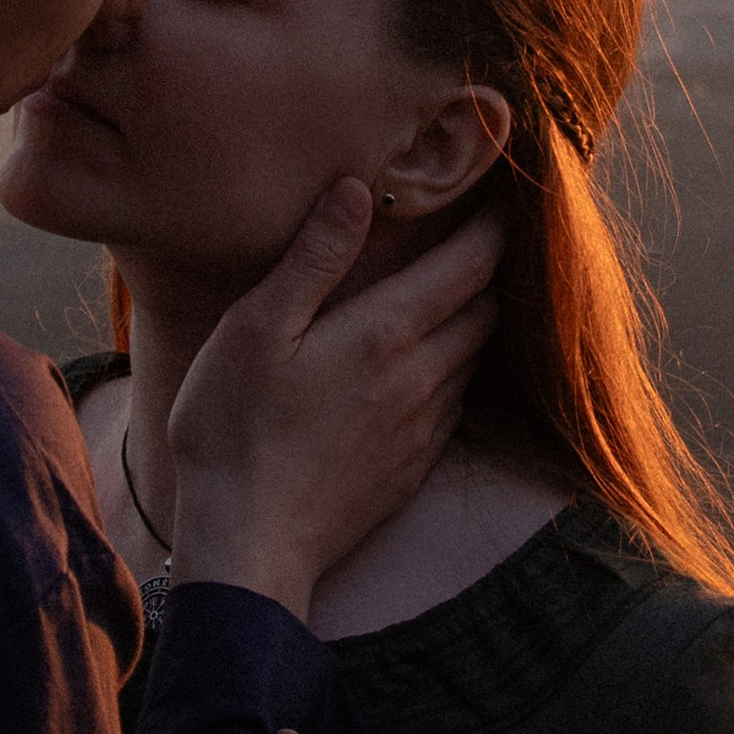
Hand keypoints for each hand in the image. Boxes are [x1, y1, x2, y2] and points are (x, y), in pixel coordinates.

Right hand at [165, 185, 500, 617]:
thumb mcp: (257, 327)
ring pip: (474, 359)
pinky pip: (455, 407)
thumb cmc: (235, 427)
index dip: (492, 226)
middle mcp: (422, 378)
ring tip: (455, 296)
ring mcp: (422, 429)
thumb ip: (314, 257)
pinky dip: (454, 374)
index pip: (470, 266)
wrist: (250, 544)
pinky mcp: (413, 469)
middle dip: (488, 270)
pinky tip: (425, 370)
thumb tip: (358, 190)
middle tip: (479, 239)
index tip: (498, 197)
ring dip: (473, 323)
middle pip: (486, 310)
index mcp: (386, 333)